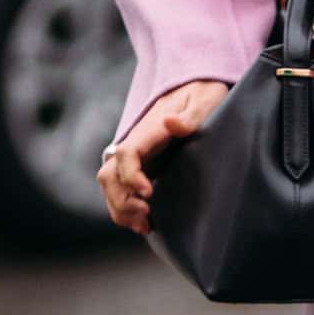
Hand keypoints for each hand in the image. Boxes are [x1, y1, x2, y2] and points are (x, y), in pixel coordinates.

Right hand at [98, 79, 229, 233]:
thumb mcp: (203, 101)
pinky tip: (143, 225)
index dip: (131, 176)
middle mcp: (134, 144)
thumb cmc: (202, 95)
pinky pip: (119, 190)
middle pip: (109, 174)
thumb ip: (190, 116)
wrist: (196, 88)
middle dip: (121, 199)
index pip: (127, 154)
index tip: (149, 194)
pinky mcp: (140, 167)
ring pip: (109, 186)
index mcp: (148, 130)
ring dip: (120, 209)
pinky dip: (124, 210)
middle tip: (147, 214)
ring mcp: (134, 157)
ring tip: (144, 226)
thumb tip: (171, 123)